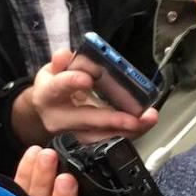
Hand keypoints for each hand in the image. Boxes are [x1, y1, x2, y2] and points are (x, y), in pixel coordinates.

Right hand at [11, 50, 157, 145]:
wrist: (48, 109)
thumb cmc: (55, 85)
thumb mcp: (53, 68)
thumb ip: (61, 61)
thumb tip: (64, 55)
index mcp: (48, 95)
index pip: (59, 87)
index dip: (72, 82)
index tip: (87, 79)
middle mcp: (59, 118)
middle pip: (86, 121)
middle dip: (112, 120)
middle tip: (134, 118)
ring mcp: (73, 132)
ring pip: (100, 137)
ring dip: (126, 130)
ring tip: (147, 120)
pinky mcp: (87, 139)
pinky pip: (108, 140)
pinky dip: (128, 133)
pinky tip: (144, 124)